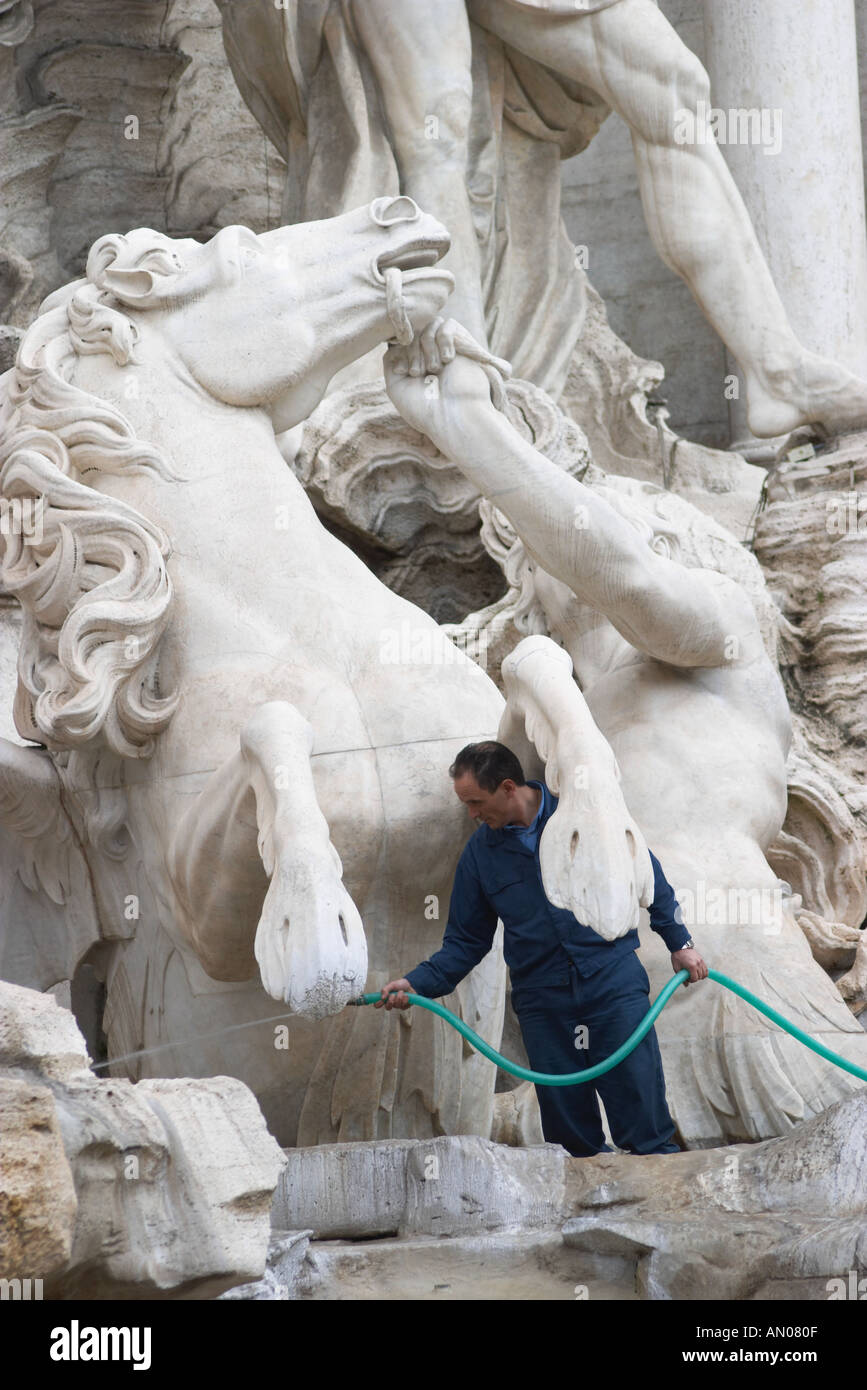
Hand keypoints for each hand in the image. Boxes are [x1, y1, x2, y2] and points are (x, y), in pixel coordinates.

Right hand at [375, 977, 413, 1009]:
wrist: (410, 984)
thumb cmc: (400, 984)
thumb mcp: (392, 984)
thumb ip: (385, 990)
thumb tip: (382, 998)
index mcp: (385, 998)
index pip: (377, 1005)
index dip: (378, 1004)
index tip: (382, 1000)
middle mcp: (390, 1003)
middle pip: (387, 1008)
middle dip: (391, 1001)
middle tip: (393, 994)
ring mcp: (397, 1005)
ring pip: (396, 1005)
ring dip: (399, 997)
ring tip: (401, 991)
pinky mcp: (404, 1007)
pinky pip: (403, 1006)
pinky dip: (405, 999)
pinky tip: (406, 995)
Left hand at [383, 316, 511, 447]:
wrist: (454, 417)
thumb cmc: (424, 408)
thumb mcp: (396, 386)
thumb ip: (392, 360)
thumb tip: (395, 339)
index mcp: (417, 366)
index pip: (402, 341)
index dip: (399, 351)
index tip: (402, 371)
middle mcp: (432, 356)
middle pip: (414, 332)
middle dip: (412, 351)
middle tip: (418, 373)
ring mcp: (448, 350)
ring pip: (429, 326)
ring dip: (426, 347)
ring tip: (435, 369)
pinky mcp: (464, 345)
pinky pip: (448, 325)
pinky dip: (443, 339)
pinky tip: (447, 360)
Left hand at [671, 946, 708, 985]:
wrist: (680, 946)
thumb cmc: (677, 957)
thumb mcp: (677, 968)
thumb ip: (682, 977)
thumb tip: (686, 985)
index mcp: (692, 966)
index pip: (695, 979)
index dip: (691, 980)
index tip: (687, 978)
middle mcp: (698, 964)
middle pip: (700, 977)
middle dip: (695, 978)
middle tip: (689, 976)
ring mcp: (701, 961)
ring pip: (705, 973)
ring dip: (700, 976)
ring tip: (694, 974)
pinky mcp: (702, 959)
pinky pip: (706, 969)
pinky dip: (703, 972)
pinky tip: (698, 972)